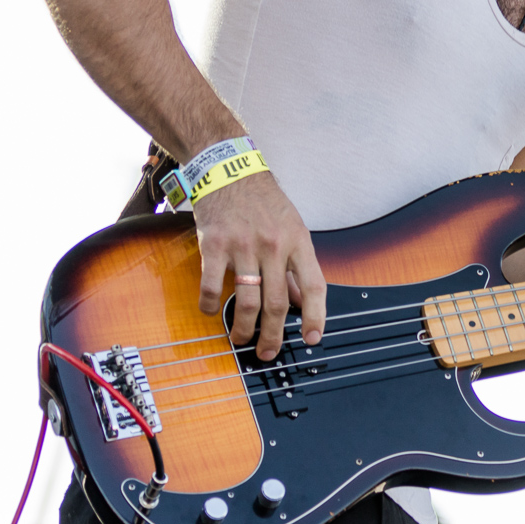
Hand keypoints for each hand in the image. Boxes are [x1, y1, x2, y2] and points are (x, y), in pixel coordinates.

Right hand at [193, 173, 327, 359]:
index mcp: (297, 241)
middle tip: (268, 353)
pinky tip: (210, 312)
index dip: (315, 316)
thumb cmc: (264, 202)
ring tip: (241, 339)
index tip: (312, 338)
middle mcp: (273, 245)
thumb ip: (294, 265)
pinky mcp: (214, 245)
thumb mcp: (291, 227)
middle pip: (277, 303)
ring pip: (247, 301)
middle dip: (273, 336)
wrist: (230, 171)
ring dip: (244, 328)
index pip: (314, 286)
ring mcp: (243, 246)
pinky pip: (211, 286)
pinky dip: (209, 306)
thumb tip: (300, 301)